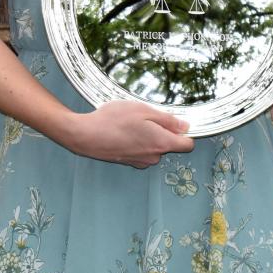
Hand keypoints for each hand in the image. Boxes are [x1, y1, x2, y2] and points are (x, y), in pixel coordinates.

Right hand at [64, 100, 193, 167]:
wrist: (85, 135)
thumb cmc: (113, 120)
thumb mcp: (144, 111)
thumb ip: (167, 120)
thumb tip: (185, 127)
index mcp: (160, 143)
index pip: (187, 145)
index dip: (186, 133)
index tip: (179, 123)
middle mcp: (152, 157)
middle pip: (169, 144)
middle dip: (162, 131)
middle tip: (146, 117)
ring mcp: (140, 161)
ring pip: (153, 147)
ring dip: (148, 135)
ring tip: (132, 123)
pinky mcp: (128, 162)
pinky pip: (141, 150)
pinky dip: (136, 141)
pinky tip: (123, 131)